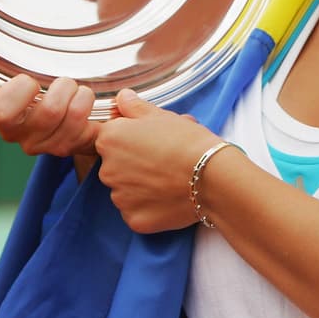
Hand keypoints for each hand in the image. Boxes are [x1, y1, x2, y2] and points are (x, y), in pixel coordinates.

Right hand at [0, 74, 98, 158]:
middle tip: (63, 80)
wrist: (59, 121)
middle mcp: (26, 138)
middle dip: (61, 87)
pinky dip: (92, 105)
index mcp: (4, 120)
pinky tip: (86, 98)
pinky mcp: (77, 146)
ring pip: (72, 117)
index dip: (19, 90)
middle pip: (48, 113)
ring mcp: (52, 145)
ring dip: (80, 94)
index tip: (27, 78)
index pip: (3, 112)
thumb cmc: (24, 98)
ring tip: (76, 88)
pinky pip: (90, 127)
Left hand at [94, 89, 221, 233]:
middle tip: (163, 160)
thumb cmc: (188, 141)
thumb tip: (122, 97)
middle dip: (134, 164)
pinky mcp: (134, 220)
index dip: (132, 139)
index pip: (110, 138)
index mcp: (110, 139)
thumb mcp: (161, 116)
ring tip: (169, 179)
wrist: (211, 176)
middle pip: (115, 166)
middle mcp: (107, 170)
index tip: (151, 141)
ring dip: (140, 186)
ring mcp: (119, 198)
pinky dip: (149, 207)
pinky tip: (168, 197)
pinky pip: (136, 212)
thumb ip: (135, 107)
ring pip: (125, 190)